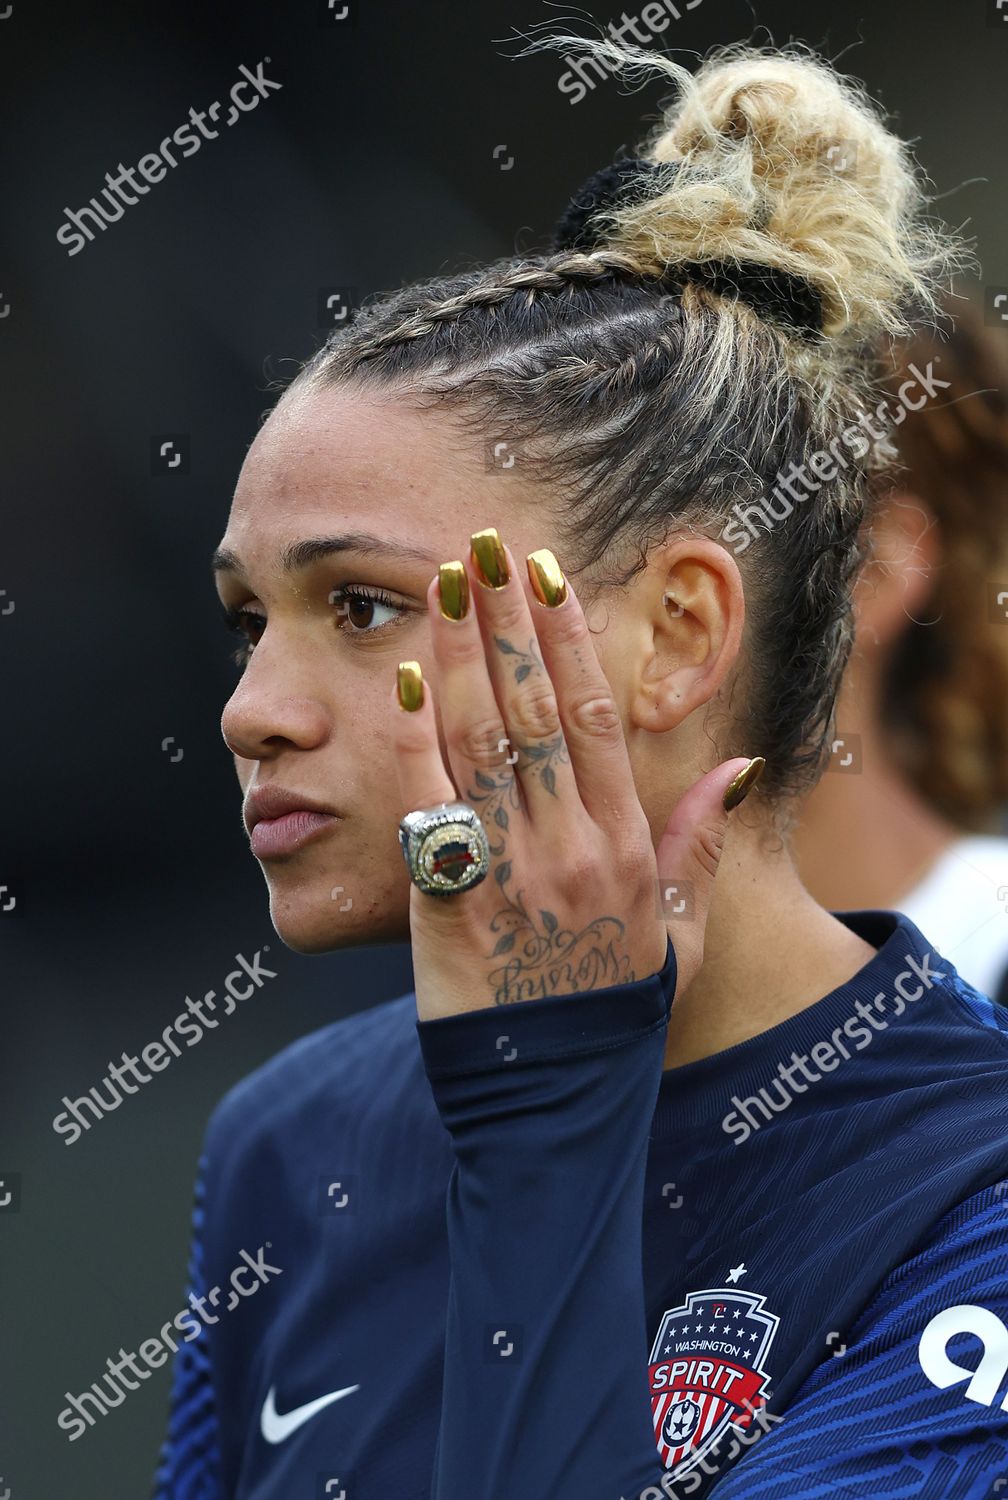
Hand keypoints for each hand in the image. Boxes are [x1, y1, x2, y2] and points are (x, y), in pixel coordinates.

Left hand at [389, 526, 761, 1021]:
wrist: (553, 1104)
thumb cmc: (615, 1012)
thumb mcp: (679, 931)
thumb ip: (703, 844)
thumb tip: (744, 767)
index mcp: (628, 847)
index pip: (599, 717)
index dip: (572, 639)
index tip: (550, 576)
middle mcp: (572, 847)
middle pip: (538, 708)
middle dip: (508, 618)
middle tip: (486, 545)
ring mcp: (509, 872)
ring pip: (482, 738)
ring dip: (458, 653)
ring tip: (442, 582)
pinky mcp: (449, 902)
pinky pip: (428, 801)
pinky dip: (413, 734)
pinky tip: (403, 675)